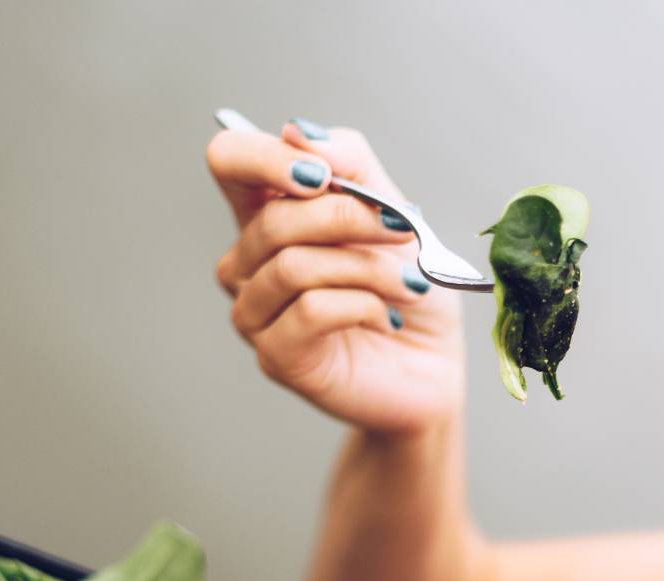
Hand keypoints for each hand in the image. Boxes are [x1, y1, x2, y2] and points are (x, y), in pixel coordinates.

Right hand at [208, 120, 466, 436]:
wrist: (434, 364)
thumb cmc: (409, 286)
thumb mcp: (394, 211)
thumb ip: (352, 165)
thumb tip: (299, 133)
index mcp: (267, 213)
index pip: (230, 160)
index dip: (267, 158)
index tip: (324, 175)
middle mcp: (248, 261)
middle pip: (273, 219)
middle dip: (349, 218)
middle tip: (405, 230)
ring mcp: (255, 312)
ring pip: (294, 266)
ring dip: (367, 268)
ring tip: (410, 283)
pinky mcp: (276, 356)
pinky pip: (310, 310)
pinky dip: (363, 305)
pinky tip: (387, 317)